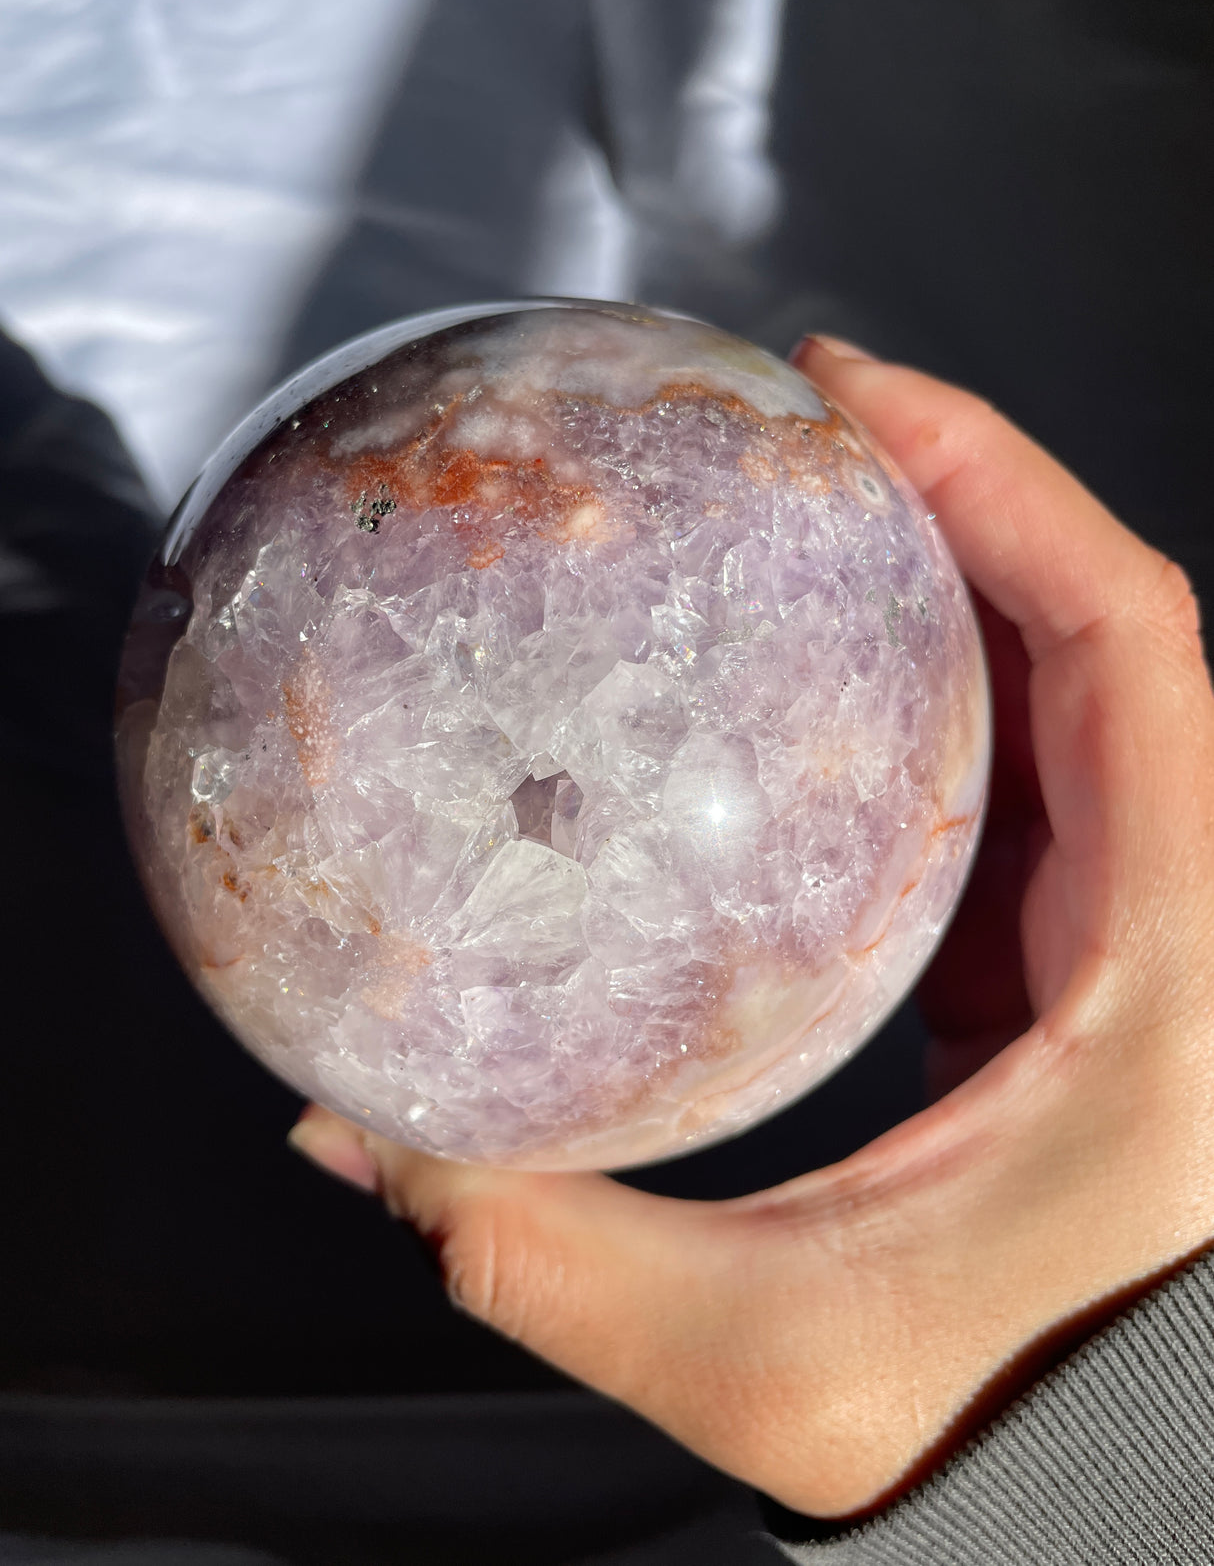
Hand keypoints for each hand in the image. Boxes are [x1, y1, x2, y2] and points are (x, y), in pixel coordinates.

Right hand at [289, 339, 1213, 1518]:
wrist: (1111, 1507)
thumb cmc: (1014, 1440)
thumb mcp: (767, 1357)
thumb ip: (544, 1248)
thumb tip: (354, 1141)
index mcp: (1169, 971)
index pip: (1133, 645)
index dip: (1006, 484)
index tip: (861, 400)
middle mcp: (1176, 927)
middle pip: (1094, 636)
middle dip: (953, 500)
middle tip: (799, 427)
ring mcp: (1133, 945)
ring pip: (1063, 709)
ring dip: (945, 597)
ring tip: (803, 526)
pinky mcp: (1073, 980)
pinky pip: (1017, 797)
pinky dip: (930, 717)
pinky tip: (819, 706)